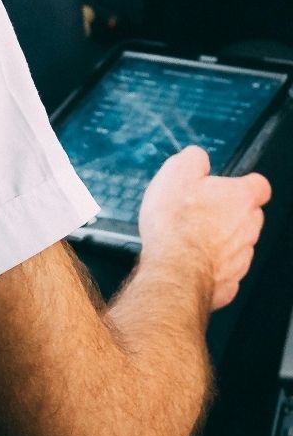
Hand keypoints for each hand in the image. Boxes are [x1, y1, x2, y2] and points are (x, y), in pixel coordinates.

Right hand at [134, 145, 269, 309]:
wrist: (174, 268)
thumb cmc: (175, 223)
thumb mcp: (175, 174)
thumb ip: (192, 159)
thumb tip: (197, 156)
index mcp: (241, 198)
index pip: (260, 186)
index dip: (245, 184)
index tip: (229, 186)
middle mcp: (249, 226)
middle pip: (250, 215)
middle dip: (230, 213)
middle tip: (201, 212)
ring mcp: (243, 255)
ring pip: (239, 242)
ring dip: (221, 239)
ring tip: (191, 238)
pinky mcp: (232, 279)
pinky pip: (226, 268)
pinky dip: (213, 264)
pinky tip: (191, 260)